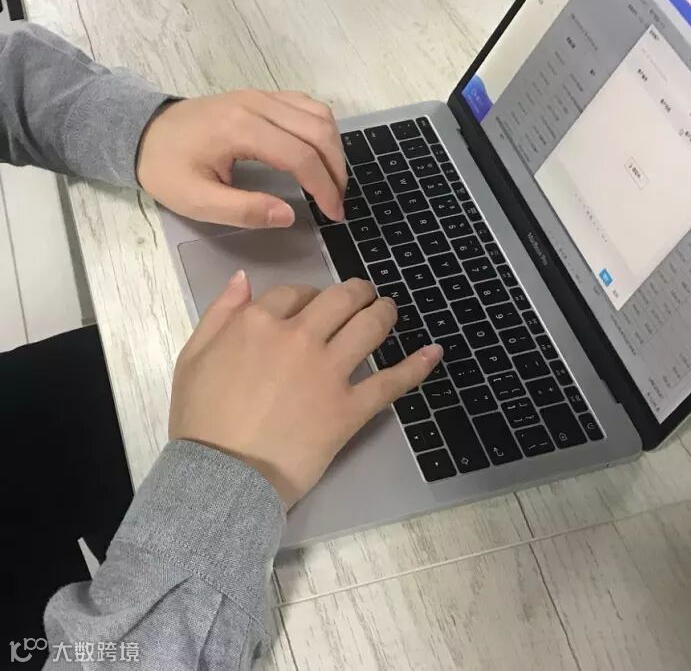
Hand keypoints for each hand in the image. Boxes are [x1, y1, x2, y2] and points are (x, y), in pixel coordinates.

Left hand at [137, 89, 347, 227]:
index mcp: (240, 129)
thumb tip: (288, 215)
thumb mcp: (196, 201)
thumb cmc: (167, 168)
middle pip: (318, 131)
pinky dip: (323, 131)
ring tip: (331, 180)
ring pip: (320, 114)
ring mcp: (262, 95)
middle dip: (336, 170)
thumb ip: (244, 210)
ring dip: (334, 149)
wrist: (143, 131)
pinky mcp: (263, 96)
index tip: (333, 214)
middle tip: (337, 202)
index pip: (300, 156)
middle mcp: (257, 104)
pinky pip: (307, 106)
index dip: (324, 187)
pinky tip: (319, 154)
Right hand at [168, 271, 441, 507]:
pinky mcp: (349, 407)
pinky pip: (390, 381)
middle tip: (365, 296)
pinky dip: (416, 365)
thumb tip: (244, 279)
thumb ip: (219, 313)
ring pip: (370, 327)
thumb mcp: (192, 358)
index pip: (296, 292)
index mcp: (259, 323)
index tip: (314, 308)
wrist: (219, 477)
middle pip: (341, 299)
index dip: (309, 297)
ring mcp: (328, 371)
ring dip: (384, 313)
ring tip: (389, 310)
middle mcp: (299, 338)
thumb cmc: (201, 421)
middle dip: (357, 292)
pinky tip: (433, 352)